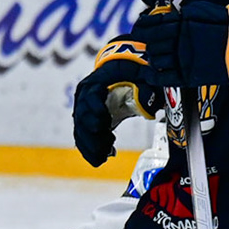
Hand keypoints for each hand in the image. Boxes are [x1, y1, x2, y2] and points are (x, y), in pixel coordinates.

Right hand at [71, 39, 162, 166]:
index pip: (89, 96)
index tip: (105, 121)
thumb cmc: (133, 72)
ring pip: (80, 130)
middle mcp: (84, 96)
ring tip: (103, 158)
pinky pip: (82, 136)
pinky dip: (89, 149)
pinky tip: (101, 158)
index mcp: (96, 82)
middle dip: (92, 136)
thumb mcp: (142, 76)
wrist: (122, 70)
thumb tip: (148, 109)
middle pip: (81, 117)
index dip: (94, 109)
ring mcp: (84, 109)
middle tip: (106, 148)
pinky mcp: (87, 119)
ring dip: (90, 146)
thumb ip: (146, 89)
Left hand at [131, 2, 228, 91]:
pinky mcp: (190, 76)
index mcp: (181, 23)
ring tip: (154, 57)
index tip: (138, 29)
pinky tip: (151, 74)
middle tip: (148, 44)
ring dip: (152, 58)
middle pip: (152, 44)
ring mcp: (183, 60)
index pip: (151, 26)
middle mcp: (179, 41)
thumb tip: (168, 16)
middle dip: (148, 44)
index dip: (142, 28)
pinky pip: (164, 78)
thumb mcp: (204, 11)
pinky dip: (154, 77)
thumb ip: (184, 14)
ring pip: (156, 60)